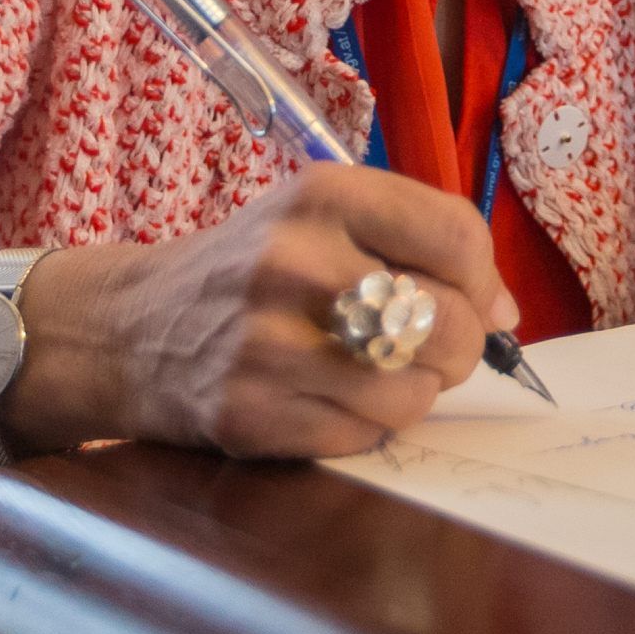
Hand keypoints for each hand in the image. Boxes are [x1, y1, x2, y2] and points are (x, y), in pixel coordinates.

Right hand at [36, 164, 514, 460]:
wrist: (127, 328)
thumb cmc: (251, 269)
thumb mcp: (324, 219)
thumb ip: (420, 244)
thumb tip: (507, 315)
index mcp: (323, 195)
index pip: (458, 237)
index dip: (483, 280)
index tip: (470, 298)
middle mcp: (294, 262)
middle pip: (448, 322)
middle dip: (455, 345)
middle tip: (423, 346)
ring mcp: (267, 343)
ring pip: (413, 393)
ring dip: (412, 394)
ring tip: (372, 373)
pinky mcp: (249, 413)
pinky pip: (362, 438)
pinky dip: (364, 429)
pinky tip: (328, 400)